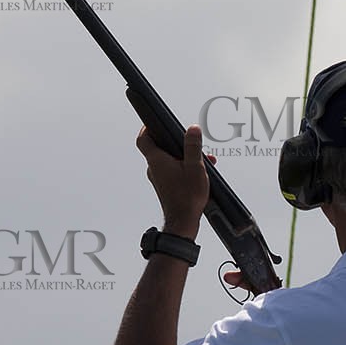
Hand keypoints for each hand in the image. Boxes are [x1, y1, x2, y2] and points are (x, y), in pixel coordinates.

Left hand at [137, 124, 207, 238]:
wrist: (183, 222)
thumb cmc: (187, 197)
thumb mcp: (195, 167)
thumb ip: (193, 146)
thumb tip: (192, 129)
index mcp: (157, 160)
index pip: (143, 139)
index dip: (147, 128)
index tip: (154, 122)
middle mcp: (154, 168)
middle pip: (159, 147)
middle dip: (176, 143)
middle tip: (189, 142)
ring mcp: (158, 178)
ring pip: (168, 160)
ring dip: (183, 156)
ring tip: (202, 161)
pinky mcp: (164, 186)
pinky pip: (171, 170)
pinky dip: (182, 167)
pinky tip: (198, 173)